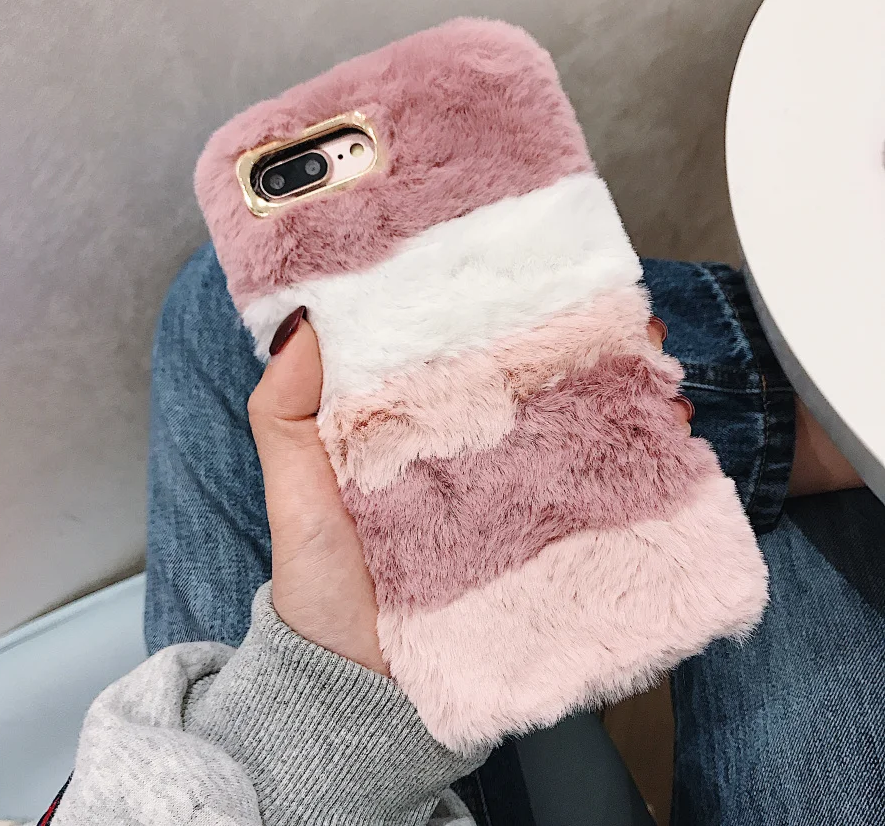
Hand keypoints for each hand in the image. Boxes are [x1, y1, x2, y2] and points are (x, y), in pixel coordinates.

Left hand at [247, 310, 689, 677]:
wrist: (357, 682)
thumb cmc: (321, 578)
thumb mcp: (294, 486)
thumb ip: (286, 410)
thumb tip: (303, 320)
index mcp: (420, 421)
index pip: (470, 351)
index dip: (506, 312)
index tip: (544, 273)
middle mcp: (477, 449)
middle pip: (541, 384)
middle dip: (593, 350)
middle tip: (635, 327)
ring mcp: (516, 496)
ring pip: (582, 433)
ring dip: (630, 404)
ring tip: (665, 388)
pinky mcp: (541, 545)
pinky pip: (597, 500)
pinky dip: (639, 476)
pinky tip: (670, 453)